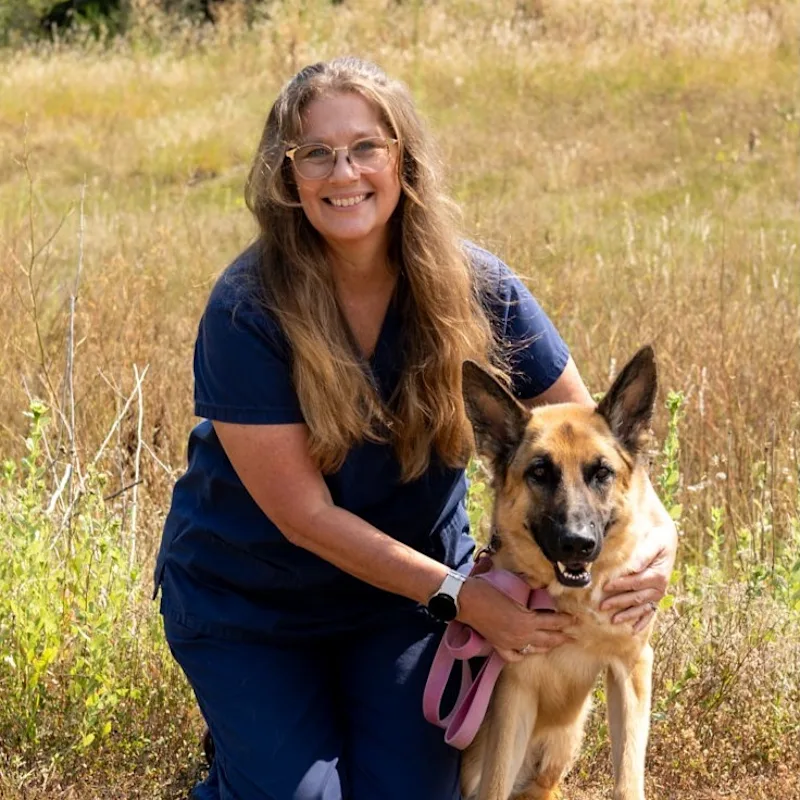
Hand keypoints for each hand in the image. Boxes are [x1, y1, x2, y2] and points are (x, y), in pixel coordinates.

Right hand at [457, 576, 574, 662]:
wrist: (466, 600)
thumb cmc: (487, 590)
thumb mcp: (512, 587)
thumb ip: (529, 587)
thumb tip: (540, 584)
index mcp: (527, 620)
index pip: (554, 622)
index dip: (566, 621)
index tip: (576, 620)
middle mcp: (521, 635)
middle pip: (548, 639)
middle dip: (562, 637)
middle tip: (574, 636)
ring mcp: (510, 643)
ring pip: (534, 649)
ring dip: (547, 646)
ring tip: (556, 643)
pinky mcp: (499, 646)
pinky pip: (515, 656)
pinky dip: (523, 654)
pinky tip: (527, 651)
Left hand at [600, 516, 677, 631]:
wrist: (667, 539)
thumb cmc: (658, 539)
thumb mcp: (654, 542)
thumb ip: (644, 554)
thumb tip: (633, 567)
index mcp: (658, 574)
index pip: (636, 582)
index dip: (621, 585)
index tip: (605, 587)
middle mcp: (660, 587)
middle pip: (636, 597)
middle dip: (619, 602)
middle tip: (602, 606)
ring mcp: (658, 594)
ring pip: (641, 607)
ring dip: (627, 615)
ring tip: (613, 621)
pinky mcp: (657, 596)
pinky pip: (650, 612)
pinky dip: (642, 621)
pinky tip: (633, 630)